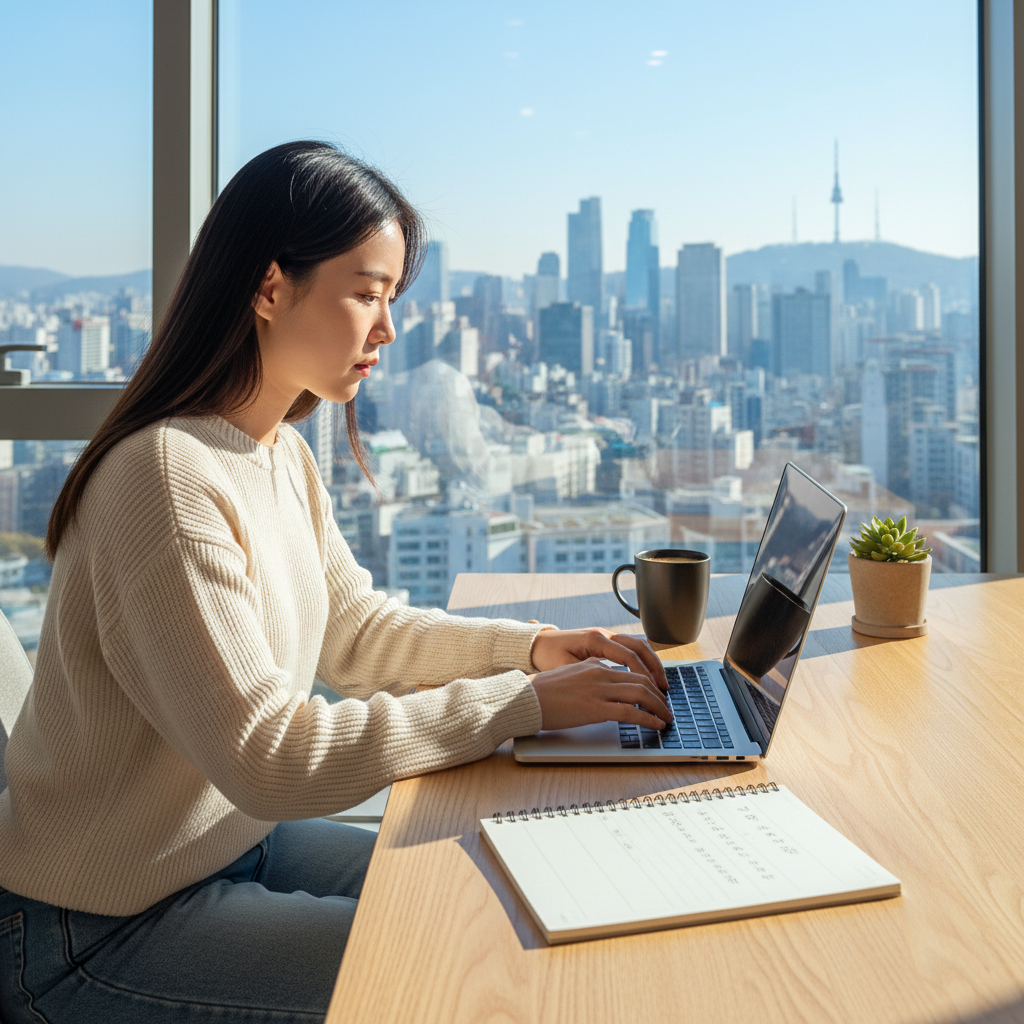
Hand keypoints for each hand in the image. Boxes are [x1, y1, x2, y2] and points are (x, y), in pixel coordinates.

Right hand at [528, 628, 671, 731]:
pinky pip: (631, 712)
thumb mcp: (570, 673)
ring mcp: (599, 690)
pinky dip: (649, 719)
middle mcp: (600, 673)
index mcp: (594, 664)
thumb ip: (589, 672)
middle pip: (642, 680)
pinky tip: (656, 725)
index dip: (649, 682)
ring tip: (666, 717)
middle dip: (659, 695)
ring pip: (641, 694)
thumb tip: (603, 676)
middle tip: (666, 707)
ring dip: (659, 707)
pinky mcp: (597, 708)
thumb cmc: (544, 691)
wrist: (527, 699)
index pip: (631, 670)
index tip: (656, 693)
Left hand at [531, 627, 667, 689]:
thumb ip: (589, 676)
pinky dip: (642, 660)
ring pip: (638, 645)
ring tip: (661, 683)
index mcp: (595, 639)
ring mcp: (605, 636)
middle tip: (665, 689)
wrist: (536, 644)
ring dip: (651, 663)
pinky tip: (647, 675)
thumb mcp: (565, 669)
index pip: (629, 656)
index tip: (654, 692)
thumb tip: (610, 689)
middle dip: (655, 668)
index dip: (644, 675)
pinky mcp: (605, 641)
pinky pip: (630, 648)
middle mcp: (603, 634)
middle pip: (639, 647)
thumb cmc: (547, 656)